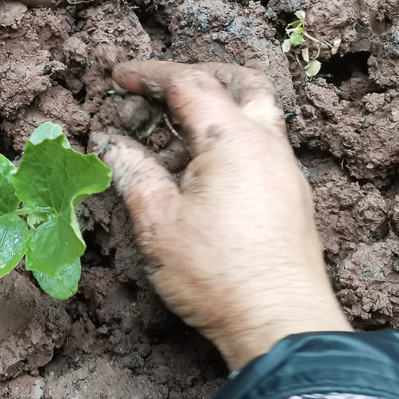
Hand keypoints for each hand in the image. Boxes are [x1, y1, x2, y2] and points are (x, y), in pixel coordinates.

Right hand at [91, 62, 351, 370]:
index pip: (189, 82)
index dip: (148, 74)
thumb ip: (130, 169)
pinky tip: (198, 174)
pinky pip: (260, 146)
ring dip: (213, 111)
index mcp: (233, 139)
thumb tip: (108, 142)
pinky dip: (228, 140)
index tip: (118, 78)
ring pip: (253, 114)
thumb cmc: (217, 273)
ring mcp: (284, 170)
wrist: (281, 324)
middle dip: (196, 77)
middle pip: (239, 82)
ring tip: (169, 140)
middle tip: (159, 92)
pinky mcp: (291, 196)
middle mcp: (267, 143)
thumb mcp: (157, 220)